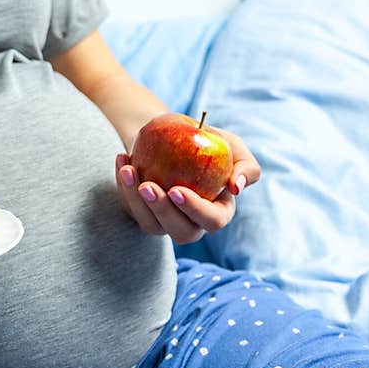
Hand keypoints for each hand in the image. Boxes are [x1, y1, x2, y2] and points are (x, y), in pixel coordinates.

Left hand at [115, 128, 260, 243]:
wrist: (176, 136)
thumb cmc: (211, 143)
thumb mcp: (233, 147)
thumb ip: (246, 166)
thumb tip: (235, 187)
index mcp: (217, 212)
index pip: (212, 220)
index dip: (194, 210)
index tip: (176, 190)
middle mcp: (190, 223)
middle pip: (179, 231)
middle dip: (162, 211)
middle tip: (147, 186)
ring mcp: (163, 221)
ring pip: (150, 223)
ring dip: (135, 199)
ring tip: (129, 170)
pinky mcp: (141, 212)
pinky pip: (130, 206)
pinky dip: (123, 184)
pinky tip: (122, 159)